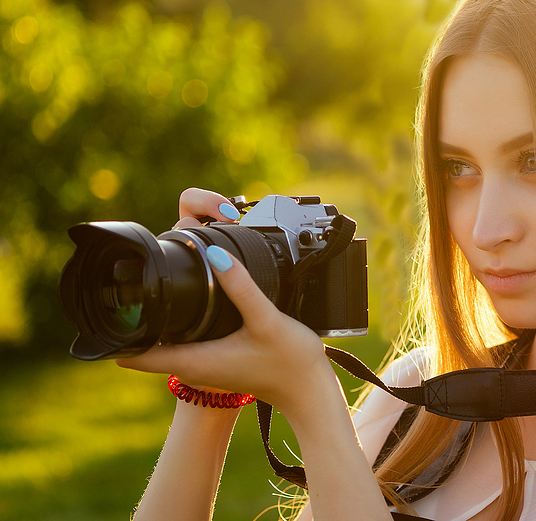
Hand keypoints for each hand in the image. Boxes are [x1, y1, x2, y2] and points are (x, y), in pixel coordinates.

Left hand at [116, 188, 332, 415]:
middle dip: (135, 315)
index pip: (132, 353)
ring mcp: (203, 365)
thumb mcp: (266, 320)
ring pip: (162, 341)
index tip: (116, 302)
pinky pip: (182, 341)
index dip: (116, 330)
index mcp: (193, 360)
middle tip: (141, 281)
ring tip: (162, 286)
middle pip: (142, 344)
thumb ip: (241, 287)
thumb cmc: (290, 363)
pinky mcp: (216, 359)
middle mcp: (192, 366)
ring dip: (156, 318)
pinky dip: (177, 323)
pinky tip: (192, 303)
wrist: (310, 390)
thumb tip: (215, 255)